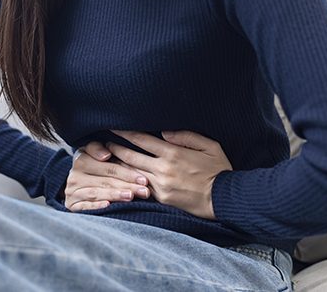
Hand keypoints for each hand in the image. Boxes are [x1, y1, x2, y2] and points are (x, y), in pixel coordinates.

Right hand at [64, 141, 150, 211]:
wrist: (76, 186)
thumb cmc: (94, 169)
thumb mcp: (95, 154)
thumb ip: (100, 149)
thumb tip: (106, 154)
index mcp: (82, 159)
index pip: (108, 166)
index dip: (127, 172)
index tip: (143, 178)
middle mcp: (75, 174)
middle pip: (106, 180)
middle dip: (128, 185)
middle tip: (144, 190)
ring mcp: (72, 190)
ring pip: (96, 192)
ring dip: (115, 195)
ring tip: (131, 196)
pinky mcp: (71, 204)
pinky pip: (84, 205)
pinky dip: (96, 206)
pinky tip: (108, 206)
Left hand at [107, 130, 232, 219]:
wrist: (224, 199)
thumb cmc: (219, 170)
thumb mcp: (209, 146)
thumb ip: (186, 136)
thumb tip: (165, 132)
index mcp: (173, 153)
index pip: (142, 139)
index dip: (125, 132)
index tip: (114, 126)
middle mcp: (162, 169)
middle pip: (130, 156)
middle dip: (115, 147)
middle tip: (103, 142)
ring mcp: (160, 186)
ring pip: (131, 173)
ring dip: (118, 165)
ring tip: (107, 158)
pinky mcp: (161, 199)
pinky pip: (140, 188)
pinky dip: (129, 181)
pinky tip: (121, 177)